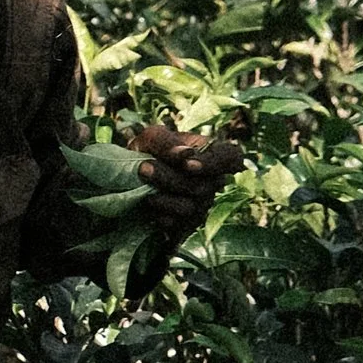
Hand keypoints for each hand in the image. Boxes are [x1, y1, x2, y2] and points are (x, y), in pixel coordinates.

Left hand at [125, 125, 245, 238]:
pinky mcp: (187, 223)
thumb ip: (167, 142)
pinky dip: (159, 214)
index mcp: (211, 154)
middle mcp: (213, 181)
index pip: (231, 158)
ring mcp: (202, 204)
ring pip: (189, 208)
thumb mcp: (152, 137)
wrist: (130, 174)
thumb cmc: (148, 150)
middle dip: (169, 178)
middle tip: (144, 168)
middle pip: (202, 187)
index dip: (214, 164)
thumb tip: (185, 154)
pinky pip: (177, 224)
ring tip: (143, 184)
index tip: (188, 165)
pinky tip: (148, 201)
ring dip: (162, 197)